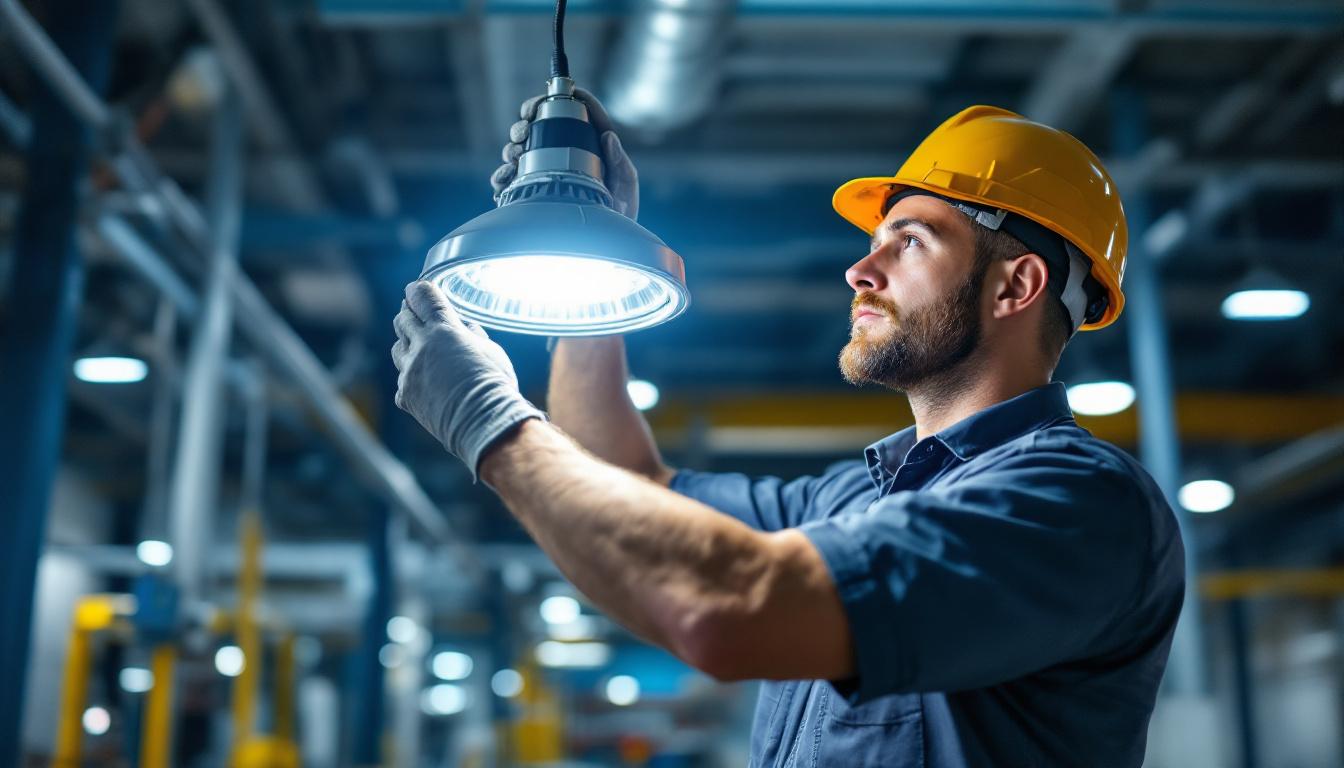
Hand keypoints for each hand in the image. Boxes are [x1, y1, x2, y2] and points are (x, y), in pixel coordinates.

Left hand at [392, 281, 544, 479]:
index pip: (422, 296)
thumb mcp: (492, 350)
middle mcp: (421, 346)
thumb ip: (473, 334)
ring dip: (407, 343)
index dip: (418, 290)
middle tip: (417, 314)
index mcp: (444, 329)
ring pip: (397, 348)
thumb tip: (465, 326)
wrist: (484, 424)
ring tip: (421, 348)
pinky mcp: (405, 395)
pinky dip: (411, 376)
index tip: (418, 289)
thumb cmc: (495, 386)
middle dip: (410, 313)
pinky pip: (401, 378)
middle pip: (403, 319)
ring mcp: (410, 371)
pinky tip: (425, 381)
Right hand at [490, 88, 639, 219]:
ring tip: (514, 156)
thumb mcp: (625, 189)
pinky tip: (504, 179)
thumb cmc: (620, 216)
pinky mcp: (528, 193)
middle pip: (537, 126)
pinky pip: (507, 180)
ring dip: (511, 147)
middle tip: (524, 129)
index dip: (561, 99)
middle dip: (525, 122)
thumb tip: (609, 136)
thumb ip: (620, 164)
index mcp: (587, 146)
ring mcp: (542, 173)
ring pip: (518, 149)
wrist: (603, 249)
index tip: (553, 96)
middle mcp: (561, 155)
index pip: (572, 114)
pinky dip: (502, 176)